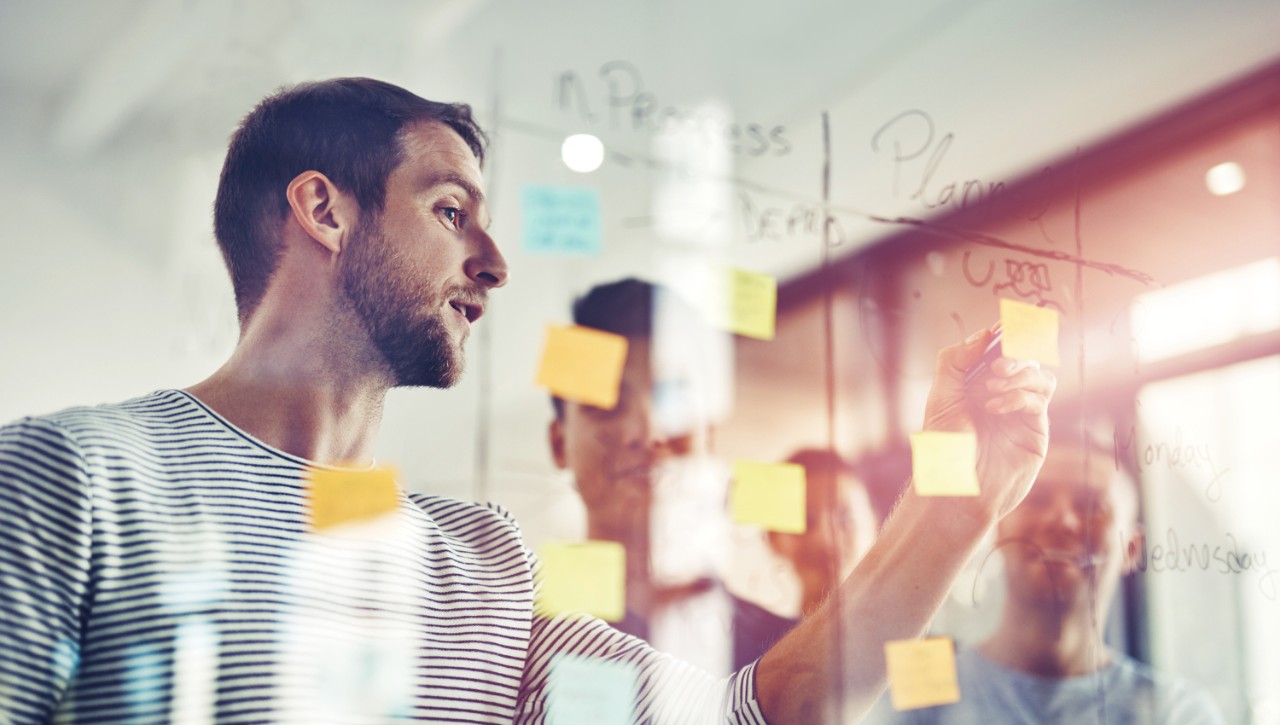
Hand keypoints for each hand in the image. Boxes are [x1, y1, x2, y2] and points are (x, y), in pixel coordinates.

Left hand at [922, 326, 1055, 519]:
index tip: (1002, 329)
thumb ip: (956, 361)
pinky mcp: (1036, 429)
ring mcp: (1021, 411)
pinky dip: (1020, 396)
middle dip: (1014, 353)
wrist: (957, 487)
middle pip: (1025, 357)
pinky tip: (995, 407)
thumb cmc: (945, 447)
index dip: (1005, 335)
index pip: (999, 349)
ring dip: (1019, 374)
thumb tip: (984, 333)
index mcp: (978, 383)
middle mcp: (1002, 394)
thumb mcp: (941, 397)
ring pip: (1039, 375)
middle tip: (997, 365)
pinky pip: (1040, 399)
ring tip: (991, 390)